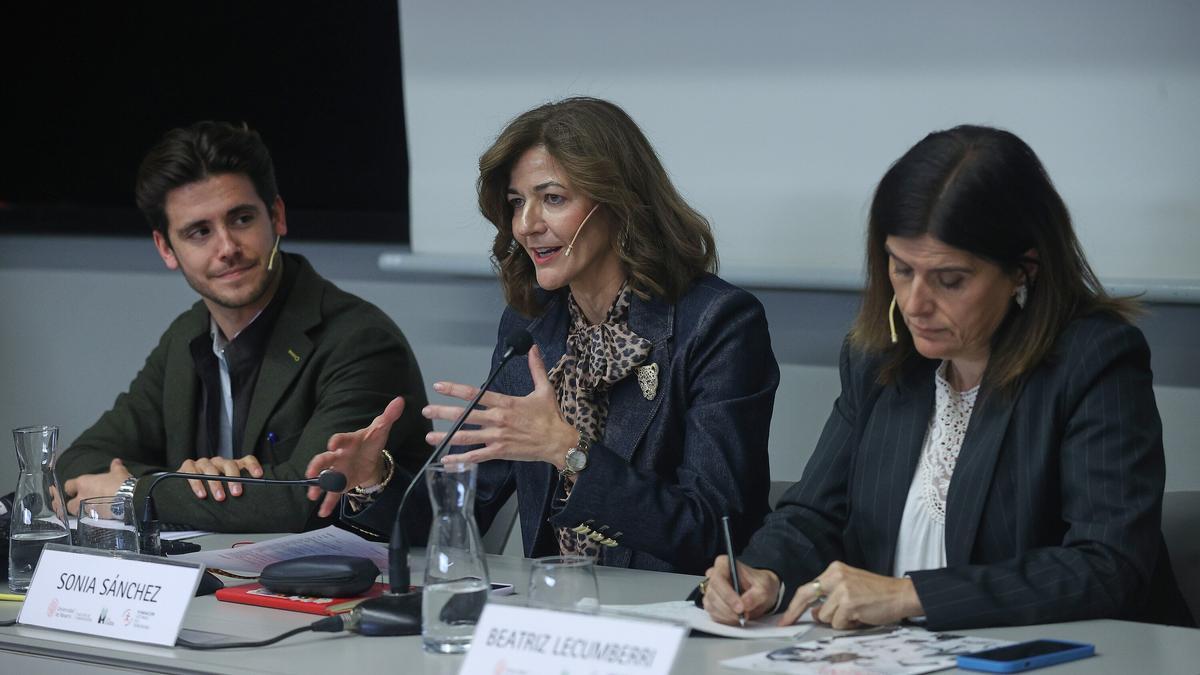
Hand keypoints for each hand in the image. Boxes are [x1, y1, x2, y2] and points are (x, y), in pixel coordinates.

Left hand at [63, 458, 131, 514]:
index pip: (68, 486)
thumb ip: (115, 467)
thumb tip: (116, 462)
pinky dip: (93, 519)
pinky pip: (90, 520)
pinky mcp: (96, 520)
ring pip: (78, 514)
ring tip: (91, 511)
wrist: (130, 499)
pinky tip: (100, 517)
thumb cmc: (120, 483)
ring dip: (82, 512)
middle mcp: (81, 498)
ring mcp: (87, 511)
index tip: (77, 487)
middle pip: (69, 504)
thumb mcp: (119, 472)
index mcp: (83, 483)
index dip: (72, 487)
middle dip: (74, 504)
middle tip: (82, 502)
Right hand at [176, 455, 263, 500]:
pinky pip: (192, 471)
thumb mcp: (226, 492)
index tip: (258, 475)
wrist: (186, 493)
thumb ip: (236, 492)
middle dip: (234, 479)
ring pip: (211, 468)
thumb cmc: (210, 493)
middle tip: (237, 493)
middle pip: (229, 464)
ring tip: (220, 497)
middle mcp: (219, 462)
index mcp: (232, 466)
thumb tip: (252, 504)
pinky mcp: (188, 466)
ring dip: (216, 483)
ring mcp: (204, 463)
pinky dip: (197, 483)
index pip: (246, 460)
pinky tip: (202, 494)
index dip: (253, 466)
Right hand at [305, 396, 403, 517]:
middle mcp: (338, 456)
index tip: (333, 443)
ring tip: (312, 495)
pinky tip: (322, 512)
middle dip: (317, 466)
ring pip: (324, 478)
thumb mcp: (381, 429)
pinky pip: (333, 494)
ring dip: (317, 486)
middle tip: (310, 473)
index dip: (336, 441)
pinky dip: (327, 503)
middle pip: (324, 459)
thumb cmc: (371, 441)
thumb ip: (388, 416)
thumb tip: (400, 400)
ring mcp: (337, 471)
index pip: (340, 439)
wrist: (370, 457)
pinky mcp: (341, 484)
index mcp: (348, 442)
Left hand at [427, 345, 577, 467]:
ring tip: (429, 435)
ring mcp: (497, 437)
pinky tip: (447, 459)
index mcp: (505, 403)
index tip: (439, 386)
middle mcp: (498, 419)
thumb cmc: (551, 417)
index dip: (455, 389)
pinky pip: (476, 456)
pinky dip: (461, 459)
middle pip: (465, 415)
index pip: (475, 394)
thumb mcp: (544, 389)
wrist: (559, 442)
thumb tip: (533, 348)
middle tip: (426, 410)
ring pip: (467, 436)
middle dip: (443, 412)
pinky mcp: (500, 452)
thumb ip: (536, 368)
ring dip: (446, 436)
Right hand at [702, 555, 781, 624]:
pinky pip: (713, 614)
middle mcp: (714, 576)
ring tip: (742, 616)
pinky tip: (736, 617)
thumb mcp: (764, 586)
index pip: (718, 578)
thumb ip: (755, 595)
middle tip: (743, 615)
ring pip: (711, 606)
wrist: (760, 593)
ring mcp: (711, 590)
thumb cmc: (760, 583)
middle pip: (713, 594)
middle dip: (728, 608)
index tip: (740, 607)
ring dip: (727, 615)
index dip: (727, 594)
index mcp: (724, 564)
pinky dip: (725, 619)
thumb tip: (745, 603)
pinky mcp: (711, 603)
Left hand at [779, 561, 923, 628]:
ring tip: (854, 614)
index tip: (786, 617)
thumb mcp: (849, 586)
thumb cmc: (877, 593)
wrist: (901, 594)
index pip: (807, 587)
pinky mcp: (849, 602)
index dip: (795, 604)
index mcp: (834, 569)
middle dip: (794, 612)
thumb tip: (814, 613)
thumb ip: (830, 596)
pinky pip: (838, 623)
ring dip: (838, 620)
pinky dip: (848, 625)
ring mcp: (842, 588)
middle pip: (805, 595)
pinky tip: (860, 617)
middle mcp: (835, 575)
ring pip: (825, 616)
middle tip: (786, 623)